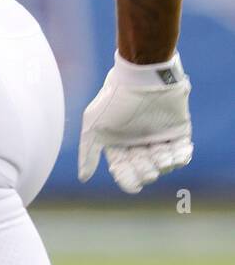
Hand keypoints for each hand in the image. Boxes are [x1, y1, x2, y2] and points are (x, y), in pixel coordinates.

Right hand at [78, 52, 192, 193]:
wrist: (142, 78)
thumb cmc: (114, 101)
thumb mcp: (94, 127)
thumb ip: (88, 153)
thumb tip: (83, 178)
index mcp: (117, 142)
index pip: (122, 169)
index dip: (127, 179)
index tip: (134, 187)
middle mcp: (137, 141)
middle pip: (144, 168)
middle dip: (147, 172)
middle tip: (149, 171)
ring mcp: (158, 136)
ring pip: (163, 162)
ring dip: (164, 165)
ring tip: (162, 160)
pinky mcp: (177, 130)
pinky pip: (182, 150)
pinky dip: (182, 156)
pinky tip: (178, 156)